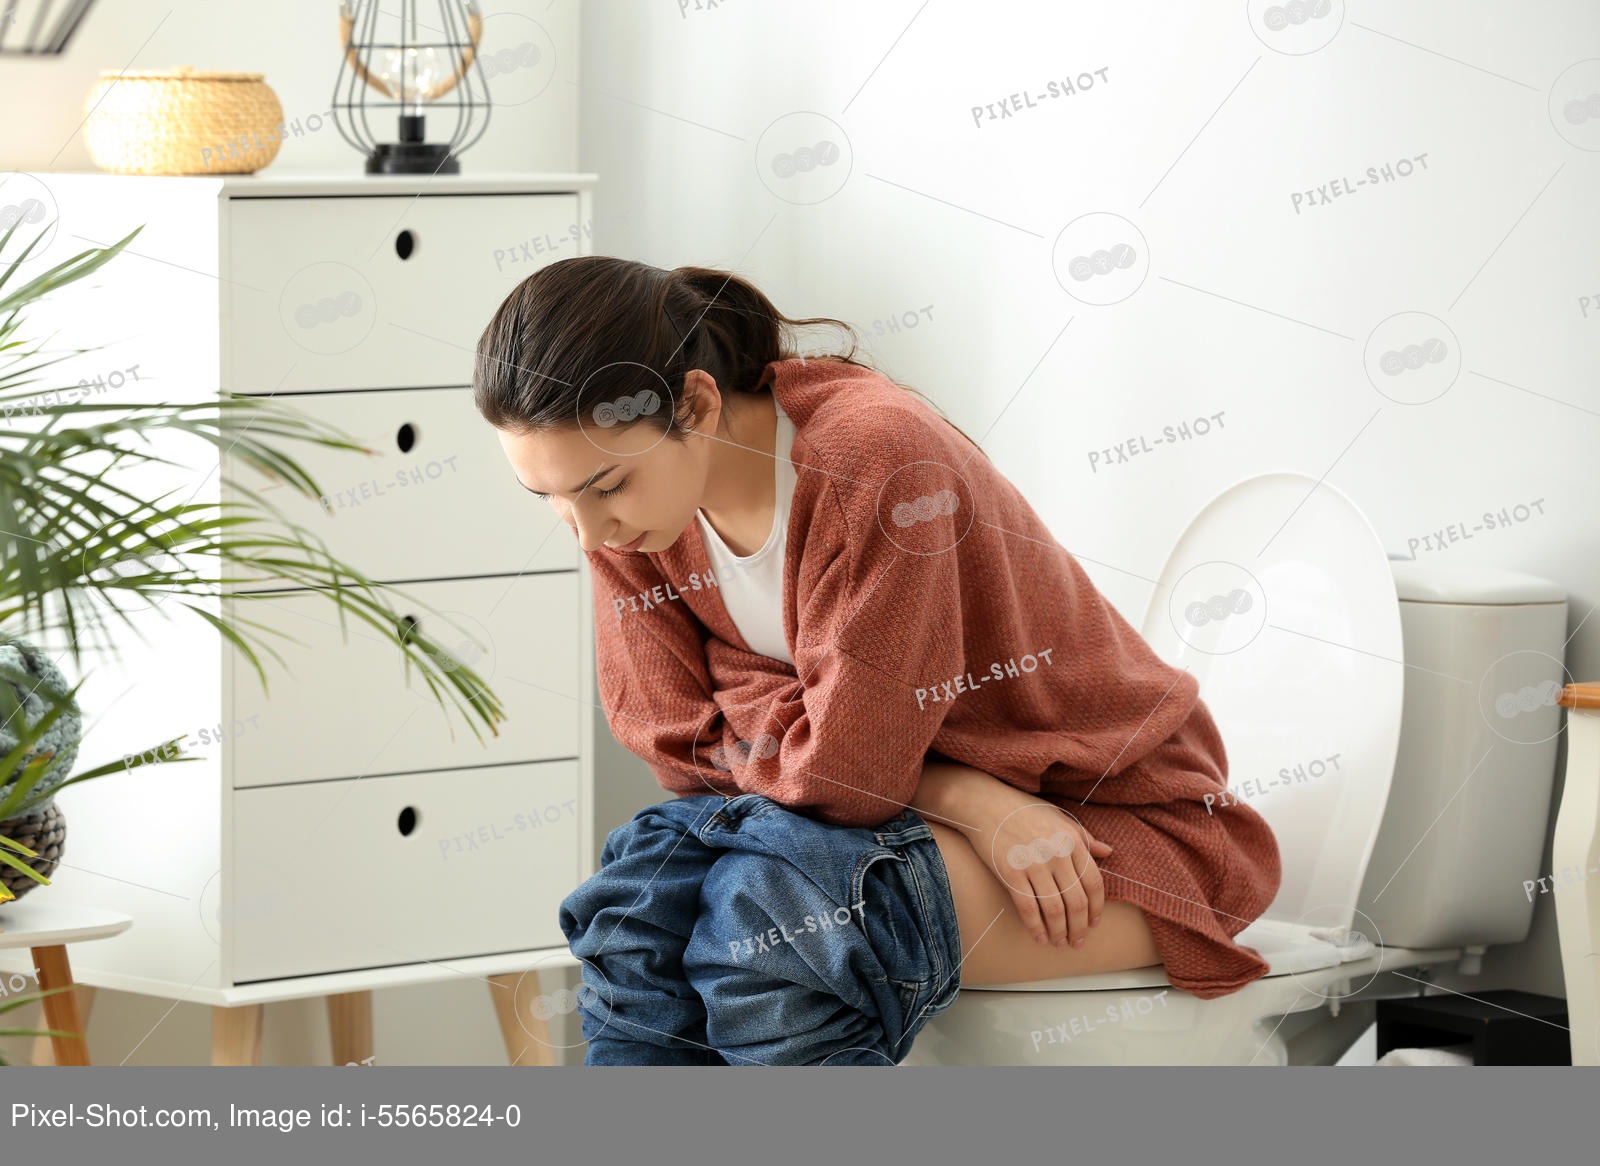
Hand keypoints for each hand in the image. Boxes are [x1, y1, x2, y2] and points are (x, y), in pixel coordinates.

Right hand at [978, 792, 1112, 949]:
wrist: (984, 803)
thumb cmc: (1023, 809)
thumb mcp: (1059, 817)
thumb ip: (1085, 837)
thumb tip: (1108, 852)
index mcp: (1072, 841)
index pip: (1093, 883)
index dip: (1096, 908)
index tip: (1094, 923)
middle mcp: (1056, 854)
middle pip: (1076, 901)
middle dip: (1079, 927)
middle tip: (1078, 942)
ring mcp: (1033, 864)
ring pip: (1054, 909)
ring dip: (1060, 932)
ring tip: (1060, 943)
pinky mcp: (1010, 873)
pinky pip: (1028, 908)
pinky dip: (1036, 927)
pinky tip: (1039, 937)